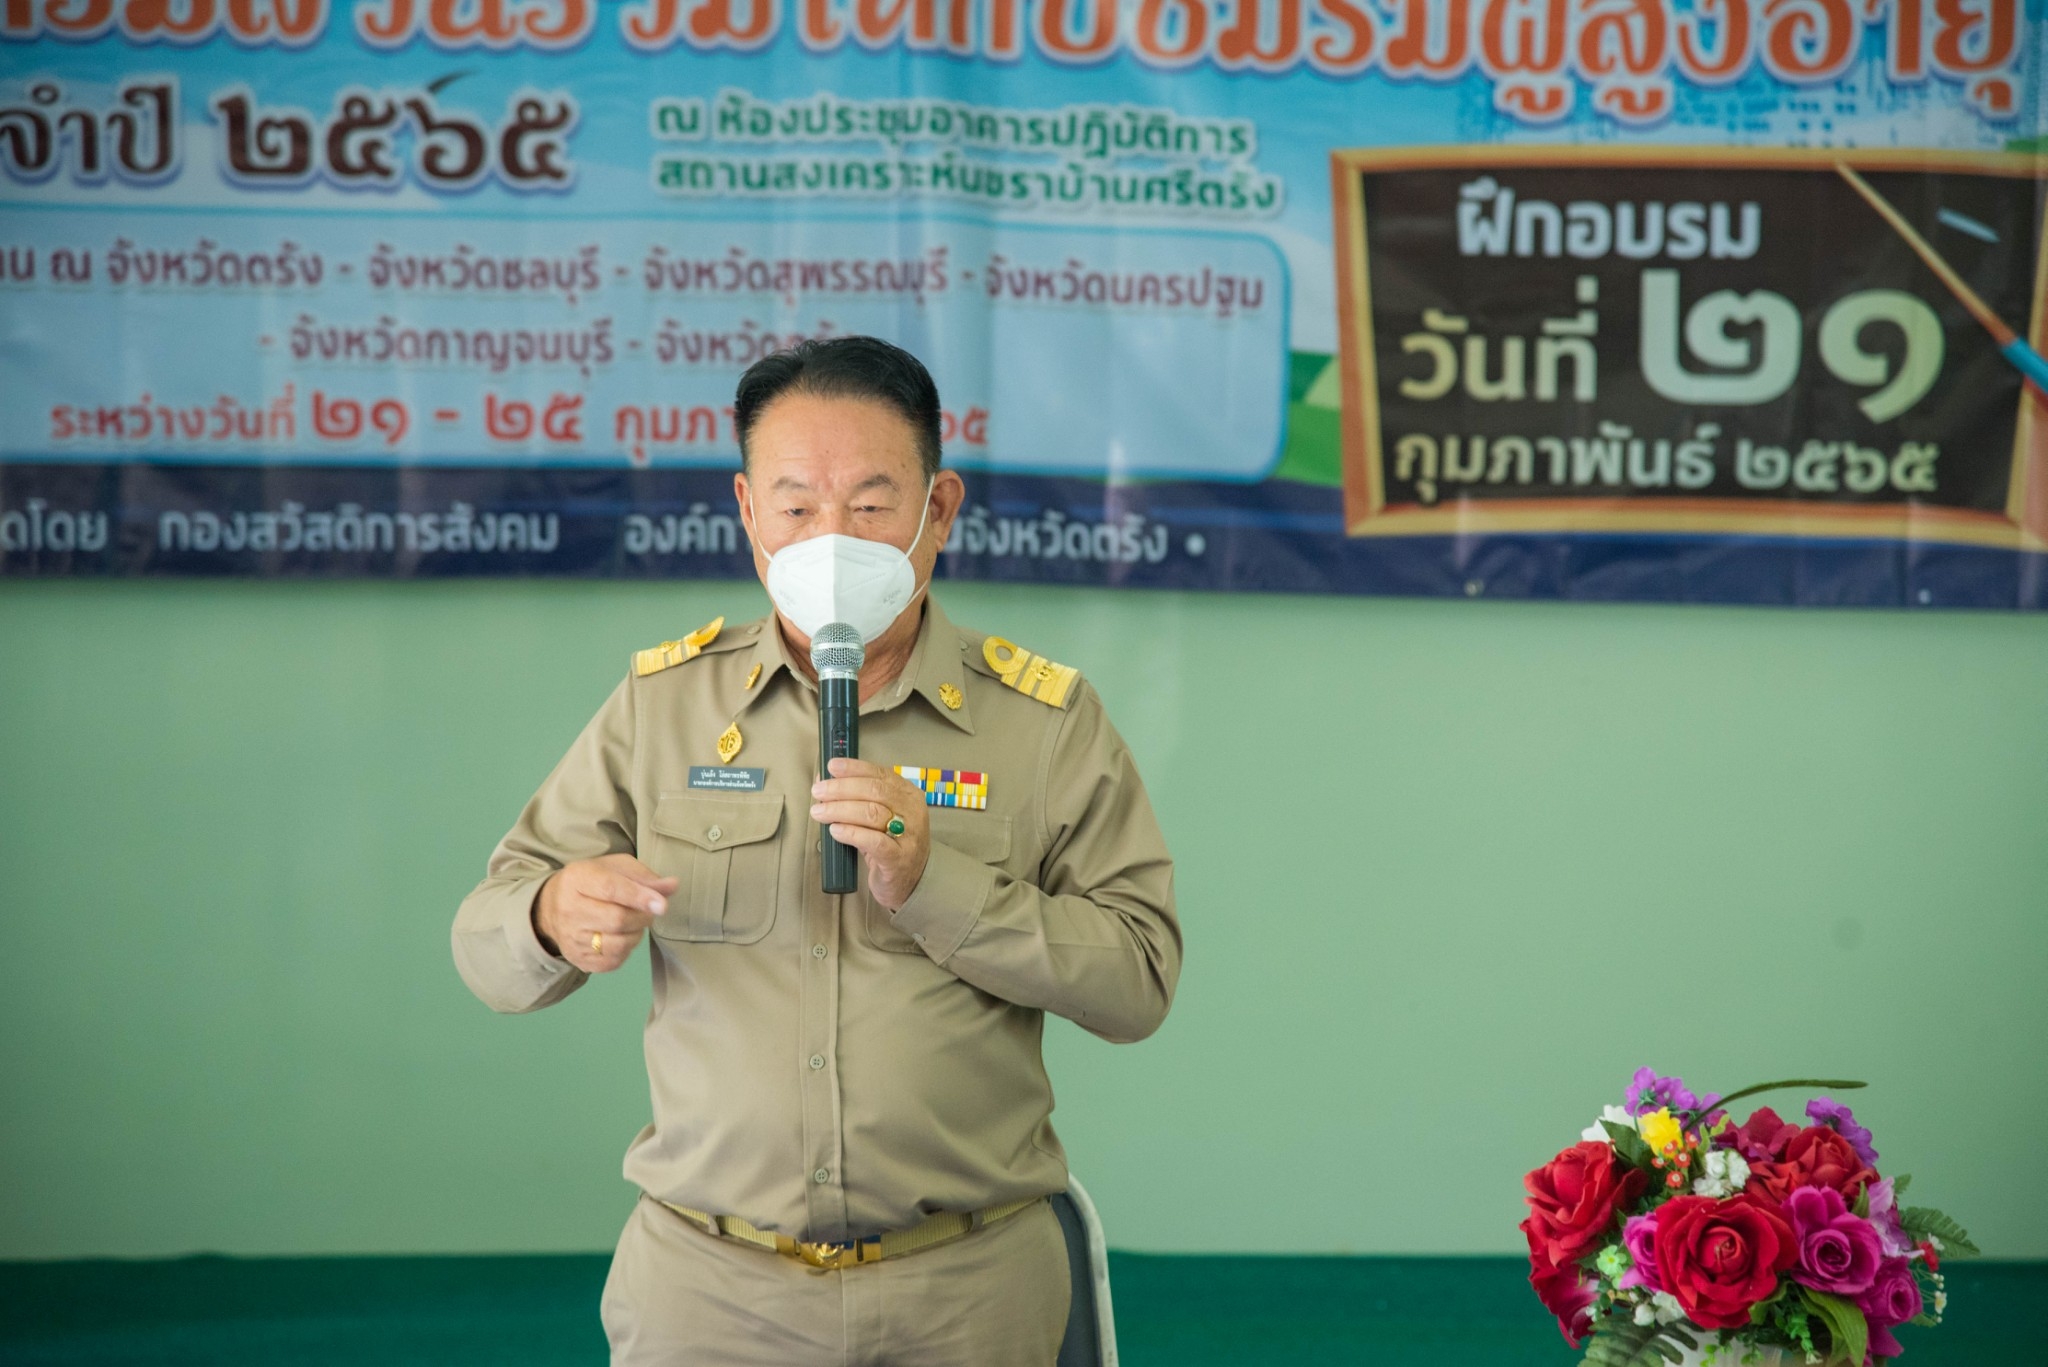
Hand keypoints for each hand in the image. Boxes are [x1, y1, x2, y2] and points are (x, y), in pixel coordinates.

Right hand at [534, 854, 678, 972]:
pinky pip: (613, 961)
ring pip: (618, 944)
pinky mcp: (577, 959)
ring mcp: (571, 938)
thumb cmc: (592, 882)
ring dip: (636, 934)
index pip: (611, 889)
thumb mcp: (616, 868)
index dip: (640, 897)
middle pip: (617, 920)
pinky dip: (626, 950)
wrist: (552, 907)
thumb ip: (644, 877)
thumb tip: (672, 886)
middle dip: (643, 917)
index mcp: (577, 878)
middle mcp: (569, 909)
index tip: (662, 905)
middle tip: (649, 911)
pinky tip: (622, 937)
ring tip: (634, 923)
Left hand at [811, 757, 928, 909]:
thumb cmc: (892, 844)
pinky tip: (835, 830)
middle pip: (874, 790)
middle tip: (819, 791)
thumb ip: (858, 798)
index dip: (854, 768)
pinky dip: (851, 832)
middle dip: (841, 788)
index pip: (880, 774)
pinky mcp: (898, 858)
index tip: (832, 766)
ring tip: (820, 811)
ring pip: (872, 812)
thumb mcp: (881, 816)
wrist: (912, 880)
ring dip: (840, 809)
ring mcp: (908, 835)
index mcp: (908, 795)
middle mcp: (912, 811)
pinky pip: (874, 841)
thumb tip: (826, 780)